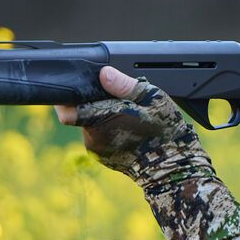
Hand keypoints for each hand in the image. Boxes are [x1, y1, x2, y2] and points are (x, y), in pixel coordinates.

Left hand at [55, 65, 204, 184]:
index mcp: (103, 119)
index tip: (77, 89)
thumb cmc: (164, 130)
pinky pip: (99, 139)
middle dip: (94, 105)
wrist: (171, 166)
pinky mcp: (102, 158)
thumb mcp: (152, 99)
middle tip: (117, 102)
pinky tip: (127, 132)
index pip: (67, 109)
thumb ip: (124, 85)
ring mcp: (97, 150)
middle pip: (81, 113)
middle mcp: (95, 136)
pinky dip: (109, 133)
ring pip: (91, 125)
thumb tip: (104, 73)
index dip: (68, 98)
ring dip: (103, 119)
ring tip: (126, 118)